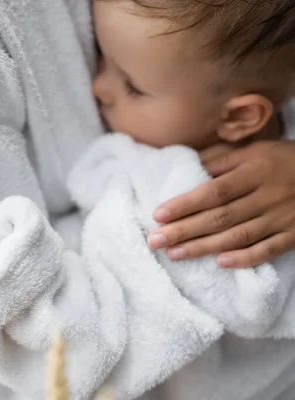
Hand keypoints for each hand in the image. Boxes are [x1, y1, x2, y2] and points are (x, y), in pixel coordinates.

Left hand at [148, 141, 294, 268]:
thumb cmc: (285, 160)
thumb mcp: (255, 151)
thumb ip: (221, 161)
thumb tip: (186, 170)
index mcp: (256, 172)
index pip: (214, 191)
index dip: (185, 204)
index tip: (158, 215)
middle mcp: (268, 196)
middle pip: (220, 217)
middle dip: (184, 230)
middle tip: (155, 241)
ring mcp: (283, 218)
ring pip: (238, 237)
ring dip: (204, 247)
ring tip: (174, 254)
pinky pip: (268, 250)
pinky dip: (245, 258)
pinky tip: (220, 263)